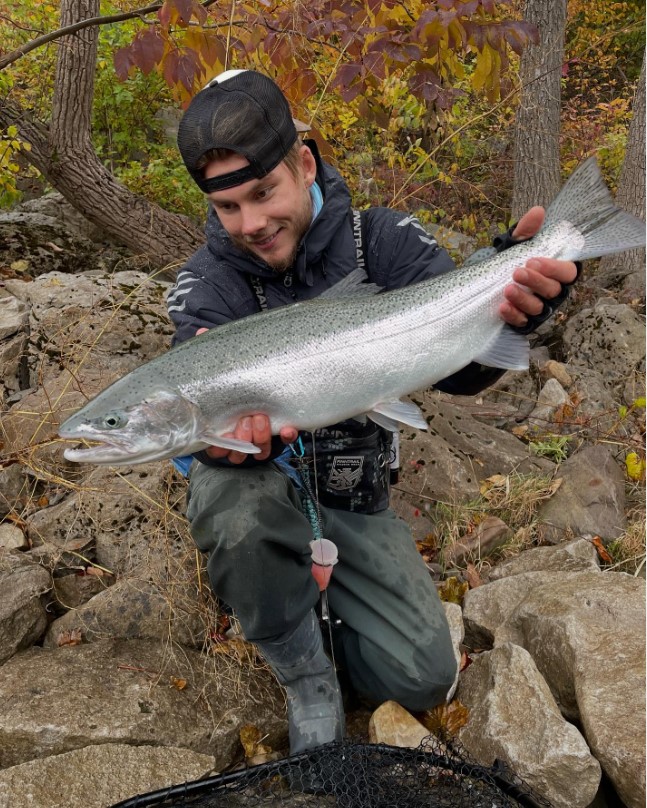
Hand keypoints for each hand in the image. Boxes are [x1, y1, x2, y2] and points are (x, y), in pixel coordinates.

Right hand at [195, 327, 297, 462]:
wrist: (262, 375)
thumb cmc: (234, 377)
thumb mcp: (221, 366)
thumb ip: (211, 353)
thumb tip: (201, 331)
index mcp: (221, 427)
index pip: (216, 446)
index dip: (219, 445)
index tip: (222, 434)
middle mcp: (241, 435)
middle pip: (239, 451)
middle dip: (243, 437)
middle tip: (247, 419)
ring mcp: (262, 434)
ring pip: (260, 449)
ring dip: (261, 437)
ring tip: (261, 417)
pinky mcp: (282, 429)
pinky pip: (286, 440)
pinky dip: (287, 435)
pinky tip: (287, 428)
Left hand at [498, 206, 577, 328]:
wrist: (489, 279)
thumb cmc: (512, 259)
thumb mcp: (517, 243)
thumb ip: (527, 230)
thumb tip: (537, 211)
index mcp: (557, 272)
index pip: (568, 273)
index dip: (554, 268)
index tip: (534, 260)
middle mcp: (552, 292)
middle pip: (553, 291)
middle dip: (535, 282)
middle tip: (517, 272)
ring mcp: (539, 308)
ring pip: (538, 308)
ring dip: (523, 299)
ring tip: (507, 289)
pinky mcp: (523, 321)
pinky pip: (522, 322)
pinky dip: (513, 315)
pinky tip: (502, 307)